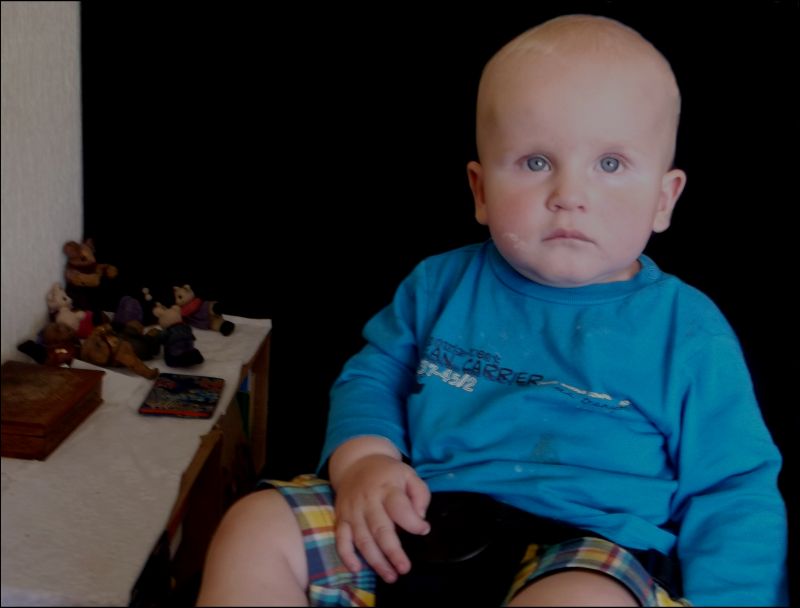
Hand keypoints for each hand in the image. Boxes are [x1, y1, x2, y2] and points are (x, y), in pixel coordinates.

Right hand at [333, 453, 429, 582]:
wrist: (356, 463)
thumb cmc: (387, 473)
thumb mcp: (409, 474)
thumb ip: (420, 494)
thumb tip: (420, 517)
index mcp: (387, 489)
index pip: (399, 508)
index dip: (412, 522)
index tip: (424, 530)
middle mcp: (367, 501)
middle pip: (380, 529)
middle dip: (393, 552)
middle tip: (404, 568)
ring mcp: (352, 511)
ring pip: (362, 540)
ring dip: (375, 561)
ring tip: (390, 576)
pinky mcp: (341, 518)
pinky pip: (340, 540)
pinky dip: (346, 556)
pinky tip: (357, 569)